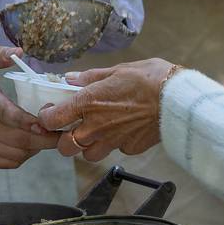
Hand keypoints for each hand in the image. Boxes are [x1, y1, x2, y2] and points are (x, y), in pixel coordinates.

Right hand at [0, 43, 58, 168]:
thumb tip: (19, 52)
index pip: (3, 113)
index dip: (27, 121)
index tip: (46, 122)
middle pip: (16, 138)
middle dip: (44, 138)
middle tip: (62, 130)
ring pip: (15, 153)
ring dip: (36, 147)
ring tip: (47, 134)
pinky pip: (7, 162)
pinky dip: (23, 156)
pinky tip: (29, 143)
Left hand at [37, 58, 175, 160]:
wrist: (177, 99)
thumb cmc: (150, 79)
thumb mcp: (117, 70)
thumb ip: (90, 77)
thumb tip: (71, 78)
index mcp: (88, 103)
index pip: (51, 119)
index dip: (46, 118)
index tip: (50, 112)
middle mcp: (96, 126)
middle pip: (65, 147)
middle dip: (64, 140)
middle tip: (71, 128)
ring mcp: (113, 141)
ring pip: (88, 154)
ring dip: (87, 146)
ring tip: (97, 132)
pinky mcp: (129, 148)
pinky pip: (115, 150)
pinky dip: (115, 143)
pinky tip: (124, 130)